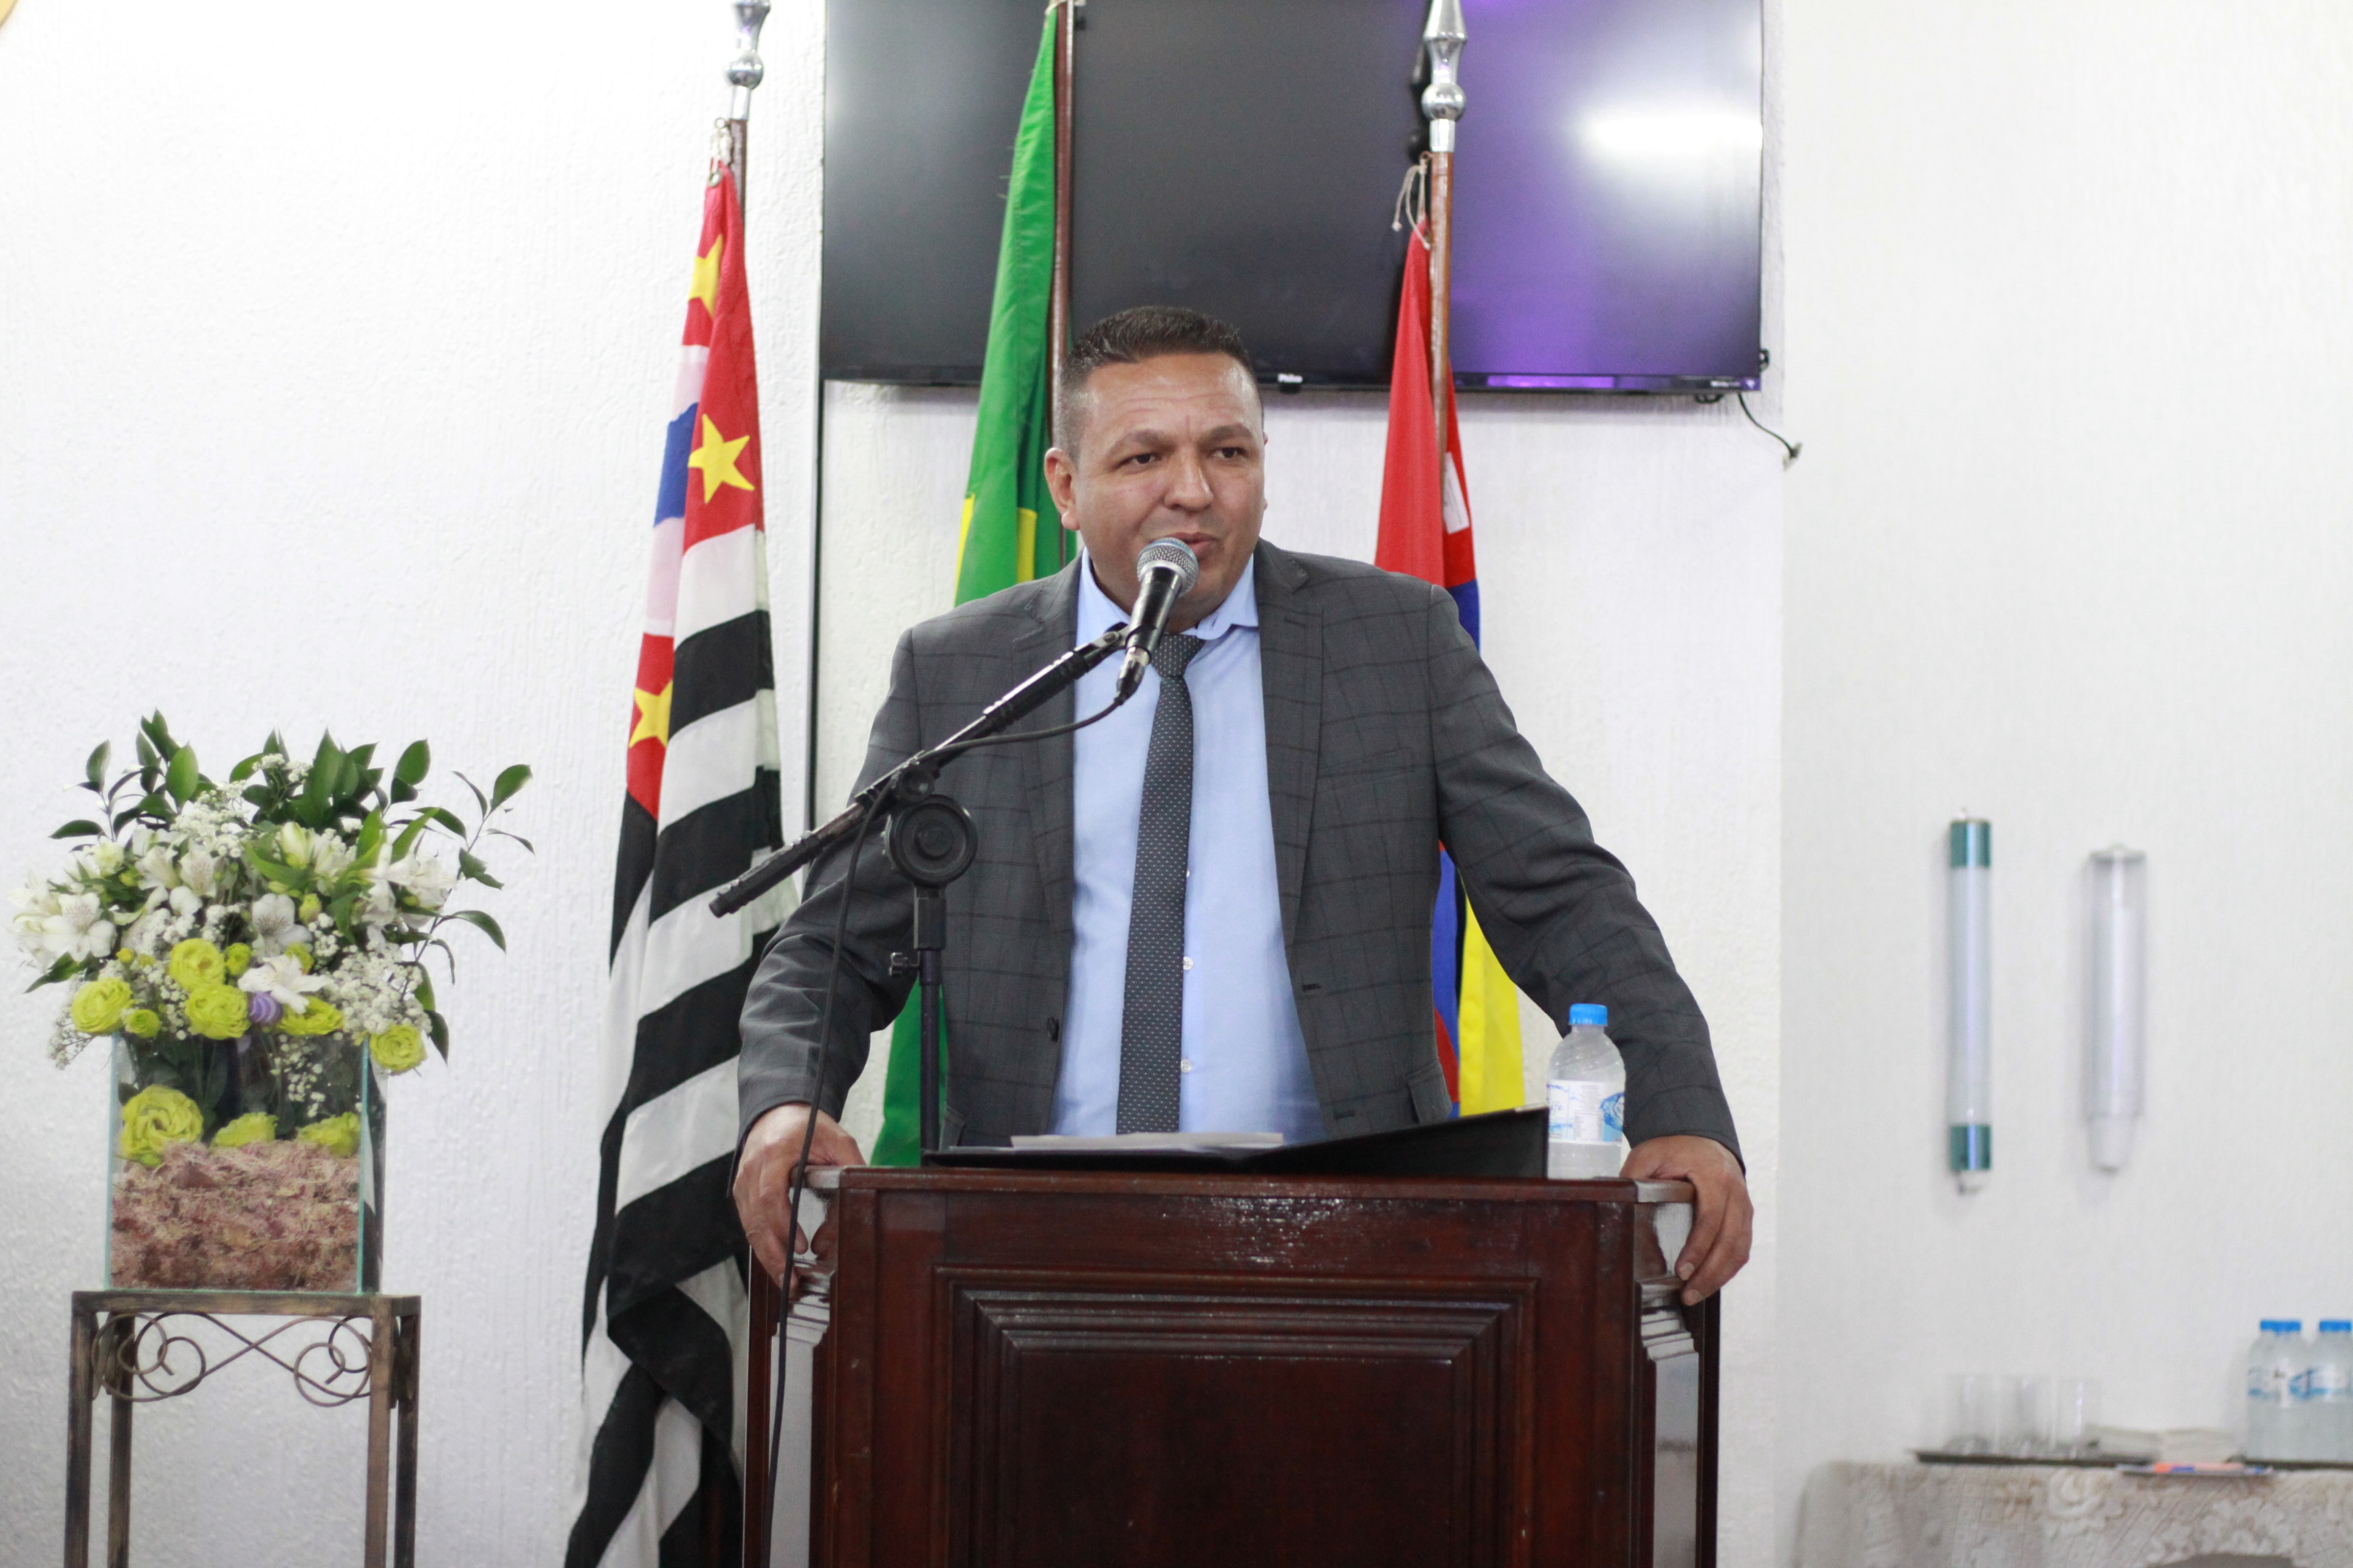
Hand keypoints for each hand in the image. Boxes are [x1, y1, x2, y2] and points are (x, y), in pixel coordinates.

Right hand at [733, 1102, 864, 1289]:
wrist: (776, 1111)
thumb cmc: (805, 1124)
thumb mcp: (836, 1136)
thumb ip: (850, 1163)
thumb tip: (867, 1192)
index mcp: (775, 1152)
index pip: (771, 1195)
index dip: (783, 1225)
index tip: (799, 1248)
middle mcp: (752, 1168)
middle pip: (756, 1218)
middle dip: (773, 1254)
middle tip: (790, 1281)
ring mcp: (742, 1180)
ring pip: (749, 1226)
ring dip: (766, 1256)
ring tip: (785, 1281)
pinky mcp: (741, 1191)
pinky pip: (748, 1223)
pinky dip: (761, 1245)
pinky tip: (776, 1263)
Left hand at [1621, 1134, 1751, 1304]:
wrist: (1702, 1138)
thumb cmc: (1675, 1148)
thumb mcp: (1648, 1155)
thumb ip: (1635, 1176)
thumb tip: (1614, 1202)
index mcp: (1714, 1176)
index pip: (1710, 1218)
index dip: (1698, 1248)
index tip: (1682, 1271)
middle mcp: (1736, 1192)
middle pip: (1729, 1240)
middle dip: (1709, 1272)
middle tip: (1688, 1294)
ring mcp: (1744, 1205)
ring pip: (1740, 1248)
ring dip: (1720, 1275)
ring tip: (1697, 1294)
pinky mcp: (1745, 1215)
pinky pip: (1743, 1247)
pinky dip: (1729, 1267)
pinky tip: (1712, 1281)